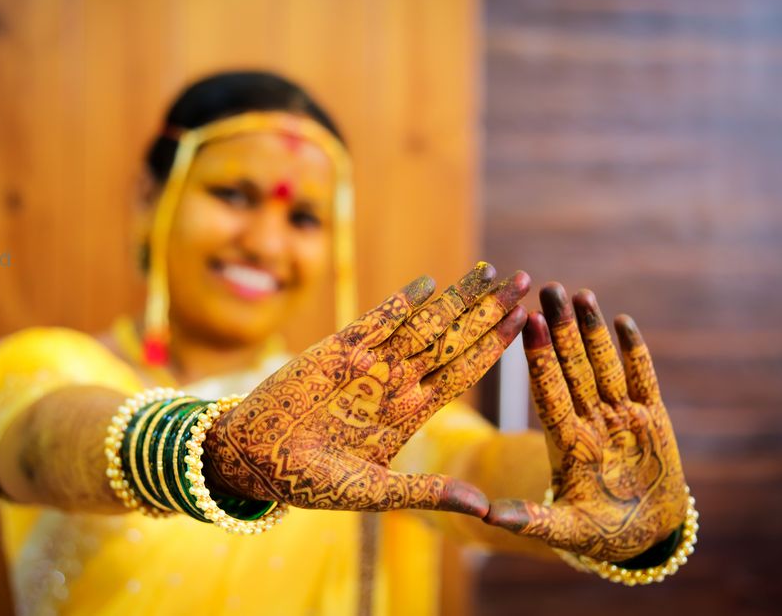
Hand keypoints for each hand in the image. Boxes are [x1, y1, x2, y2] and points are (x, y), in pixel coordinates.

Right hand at [203, 263, 529, 515]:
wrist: (256, 458)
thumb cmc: (312, 482)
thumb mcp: (373, 492)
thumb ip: (426, 492)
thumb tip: (483, 507)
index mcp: (410, 413)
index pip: (464, 372)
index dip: (494, 346)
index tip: (525, 322)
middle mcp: (396, 382)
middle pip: (453, 339)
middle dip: (488, 310)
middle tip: (524, 281)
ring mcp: (369, 362)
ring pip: (422, 323)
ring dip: (456, 298)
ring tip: (490, 272)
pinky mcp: (336, 348)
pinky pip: (375, 319)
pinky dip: (401, 301)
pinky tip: (430, 282)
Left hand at [484, 283, 687, 561]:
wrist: (646, 535)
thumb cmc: (601, 535)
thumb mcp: (565, 529)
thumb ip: (531, 519)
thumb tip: (487, 517)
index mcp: (567, 442)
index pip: (548, 391)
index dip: (539, 357)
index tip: (525, 322)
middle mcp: (590, 421)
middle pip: (572, 366)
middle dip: (559, 328)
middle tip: (546, 288)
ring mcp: (620, 416)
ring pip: (603, 364)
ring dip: (591, 330)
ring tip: (579, 294)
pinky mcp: (651, 417)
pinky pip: (642, 378)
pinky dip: (635, 351)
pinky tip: (622, 321)